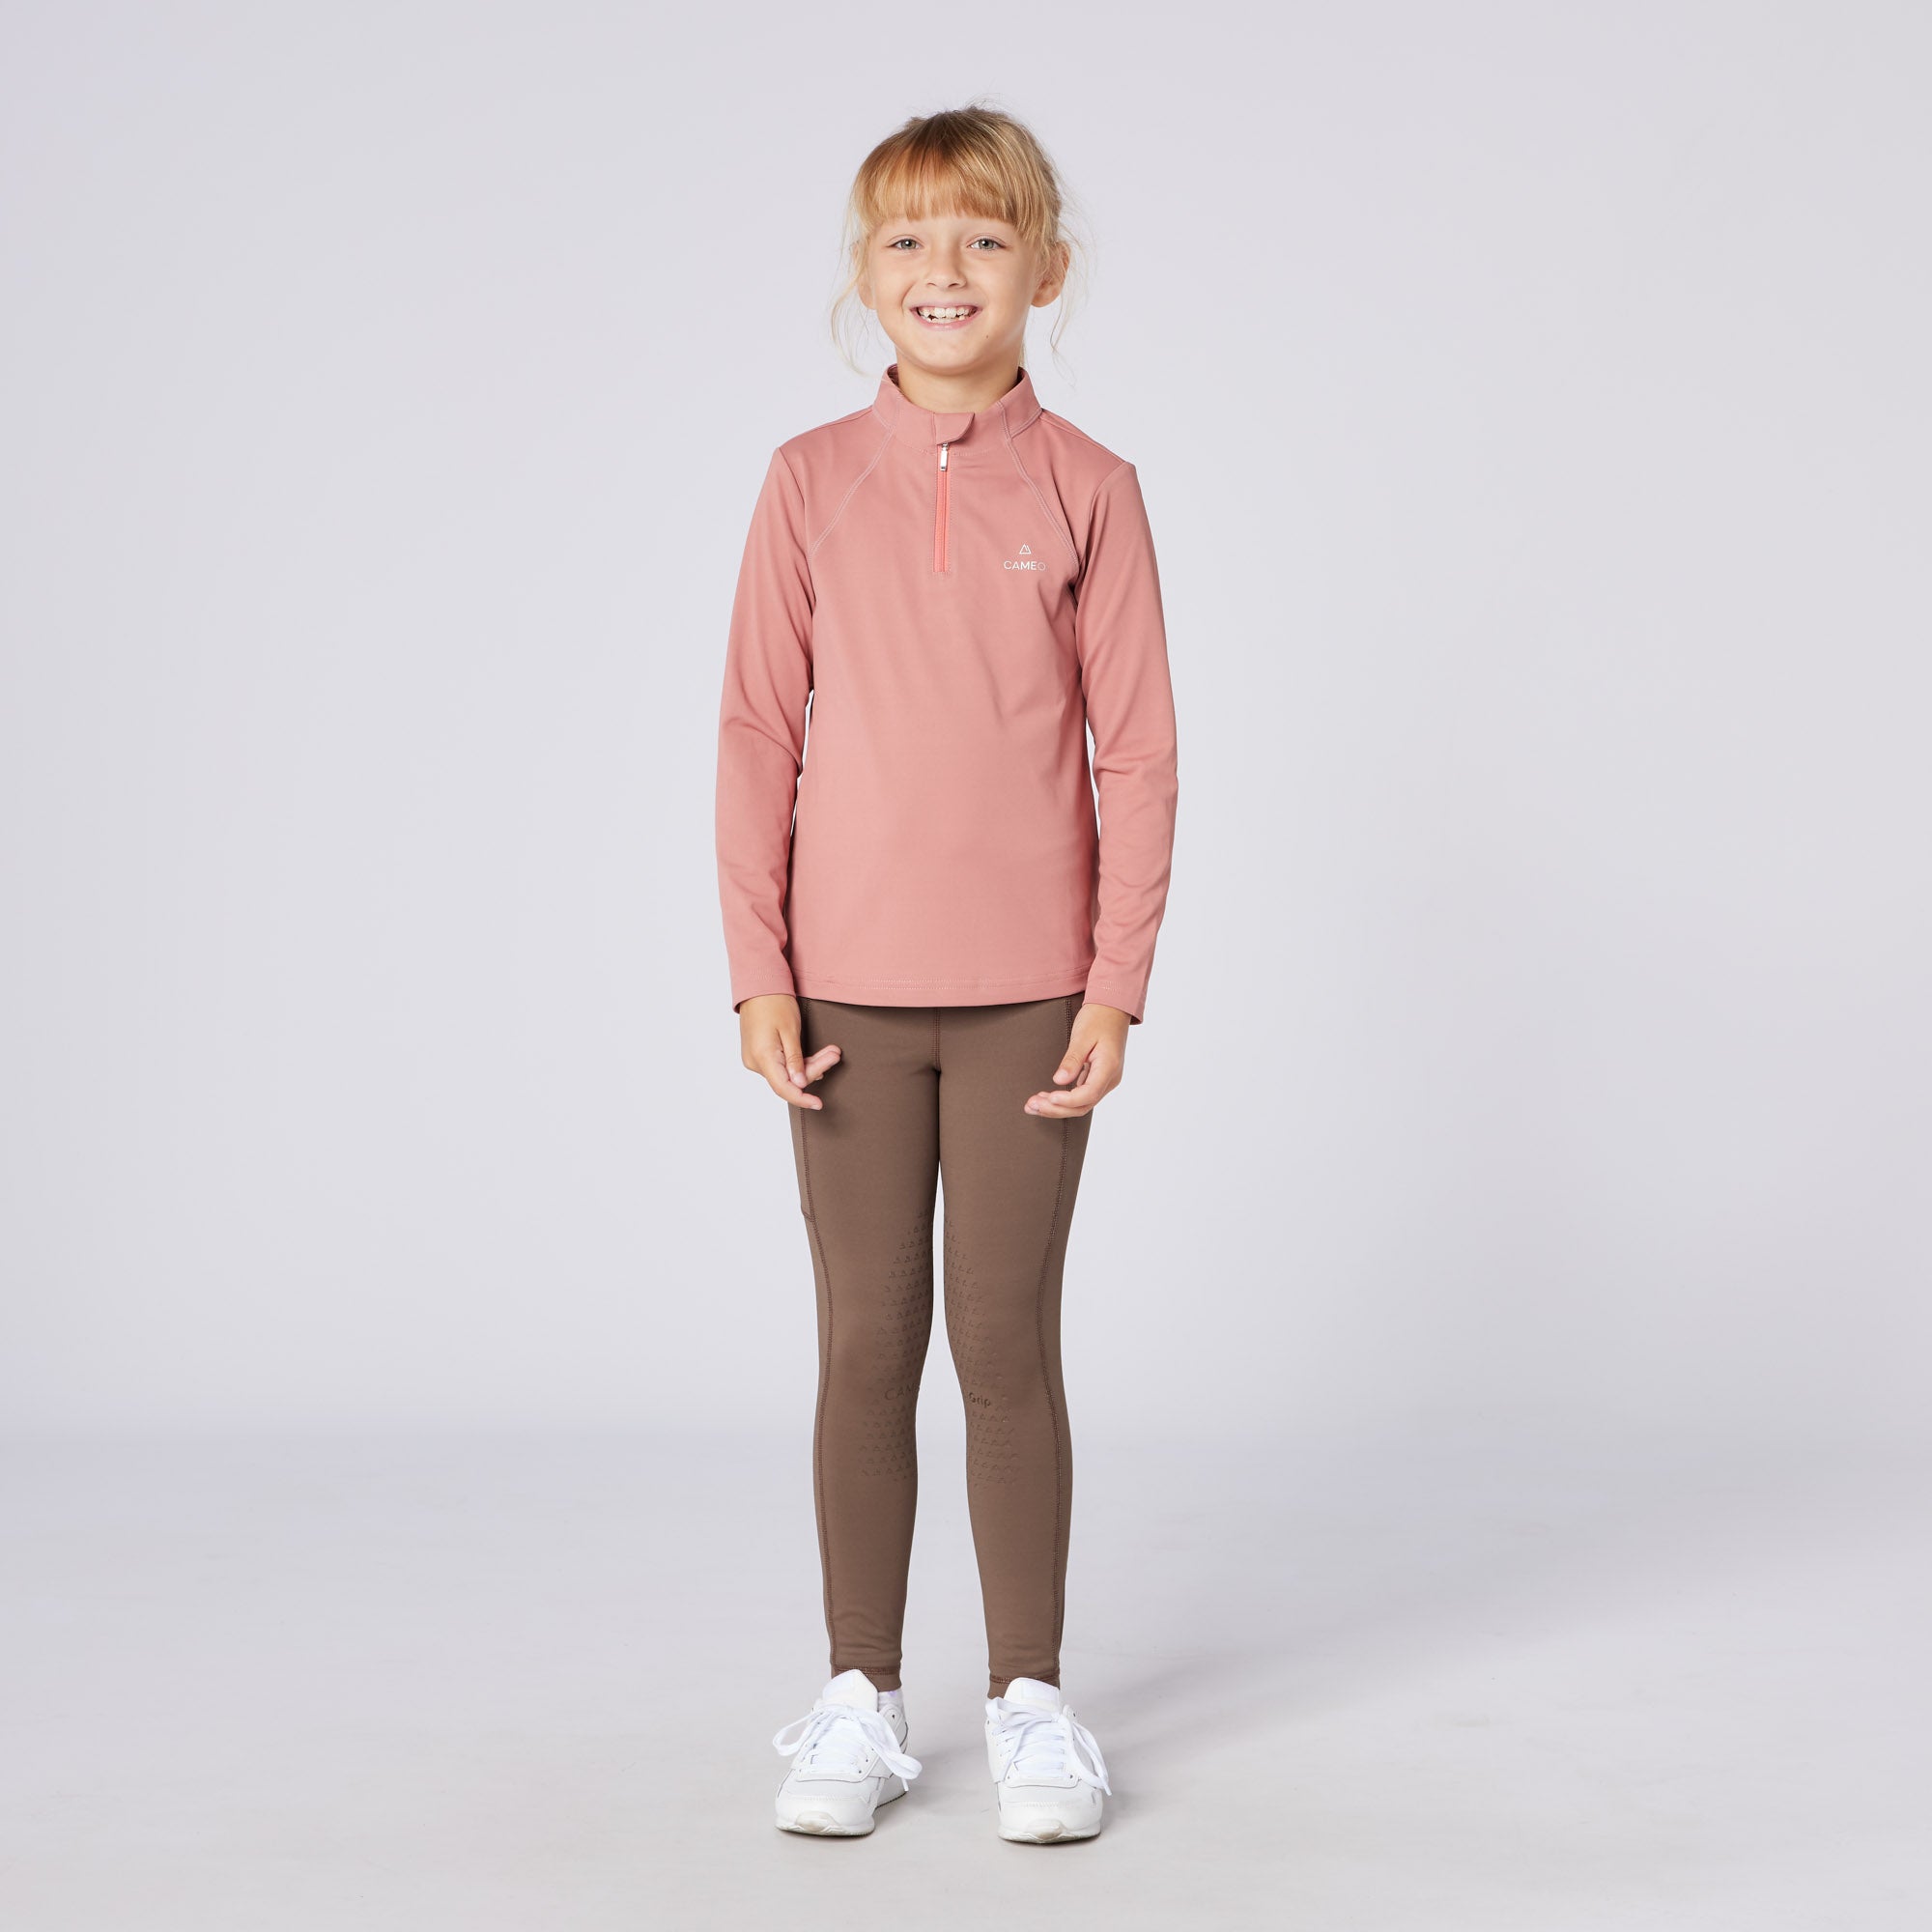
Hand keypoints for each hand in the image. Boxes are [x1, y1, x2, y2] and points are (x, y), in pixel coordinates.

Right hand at [738, 994, 840, 1109]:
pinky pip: (780, 1065)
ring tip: (831, 1052)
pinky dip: (797, 1062)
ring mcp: (755, 1058)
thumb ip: (795, 1060)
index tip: (819, 1104)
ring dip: (808, 1065)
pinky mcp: (759, 1054)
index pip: (784, 1088)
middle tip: (835, 1054)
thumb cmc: (774, 1002)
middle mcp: (755, 1062)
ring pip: (786, 1073)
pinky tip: (815, 1056)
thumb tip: (800, 1084)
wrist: (758, 985)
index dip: (802, 1099)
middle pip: (788, 1080)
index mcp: (762, 1057)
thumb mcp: (790, 1030)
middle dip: (814, 1069)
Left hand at [1024, 1002, 1128, 1117]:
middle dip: (1056, 1109)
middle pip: (1083, 1105)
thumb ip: (1072, 1060)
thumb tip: (1058, 1081)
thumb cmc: (1098, 1017)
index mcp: (1109, 1067)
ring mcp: (1105, 1080)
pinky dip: (1063, 1100)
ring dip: (1057, 1108)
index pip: (1089, 1094)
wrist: (1112, 1008)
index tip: (1049, 1097)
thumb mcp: (1082, 1036)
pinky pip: (1081, 1096)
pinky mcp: (1097, 1078)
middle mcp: (1110, 1079)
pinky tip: (1045, 1099)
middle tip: (1031, 1105)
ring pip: (1081, 1104)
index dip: (1068, 1100)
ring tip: (1032, 1105)